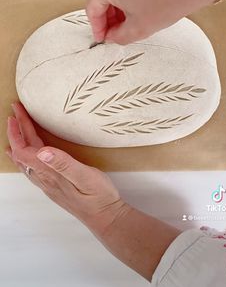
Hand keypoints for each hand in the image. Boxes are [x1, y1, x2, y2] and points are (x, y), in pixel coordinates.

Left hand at [6, 102, 126, 234]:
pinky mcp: (55, 185)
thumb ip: (64, 164)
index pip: (24, 150)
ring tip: (15, 130)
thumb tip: (43, 152)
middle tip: (15, 112)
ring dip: (20, 143)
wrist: (106, 217)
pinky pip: (34, 167)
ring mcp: (49, 183)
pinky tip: (29, 155)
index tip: (15, 114)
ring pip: (27, 160)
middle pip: (23, 153)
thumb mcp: (85, 177)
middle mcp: (45, 179)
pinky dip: (27, 155)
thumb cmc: (98, 197)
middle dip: (17, 131)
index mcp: (50, 174)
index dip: (18, 132)